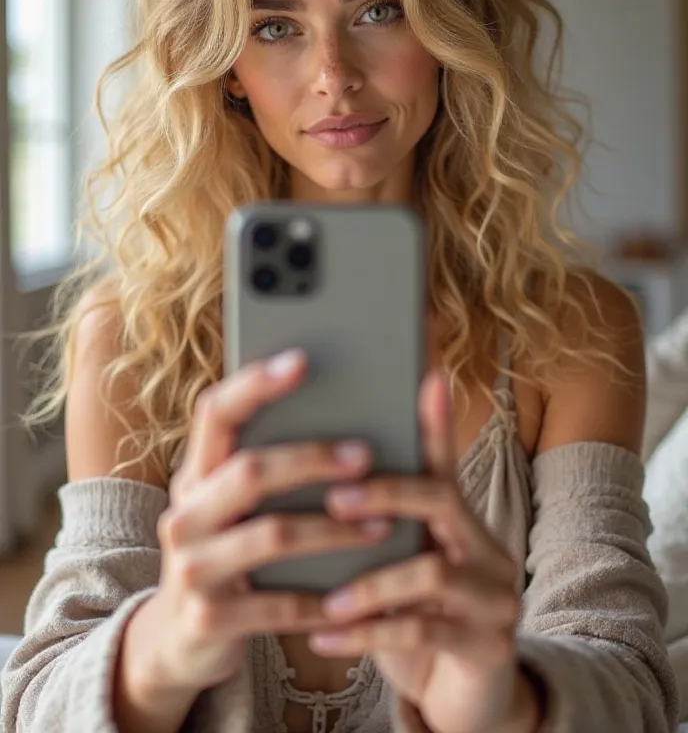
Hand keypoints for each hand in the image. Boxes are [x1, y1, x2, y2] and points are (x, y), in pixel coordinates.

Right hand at [153, 349, 390, 692]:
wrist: (179, 639)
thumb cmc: (227, 551)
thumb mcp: (230, 506)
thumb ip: (263, 463)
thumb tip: (339, 406)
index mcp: (194, 474)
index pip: (214, 413)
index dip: (255, 384)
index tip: (301, 361)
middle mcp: (184, 514)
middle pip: (251, 470)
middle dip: (312, 459)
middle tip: (364, 456)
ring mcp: (191, 568)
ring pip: (273, 535)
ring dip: (335, 529)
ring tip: (383, 524)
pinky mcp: (209, 618)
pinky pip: (280, 603)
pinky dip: (325, 598)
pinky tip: (359, 595)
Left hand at [310, 370, 538, 732]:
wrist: (458, 698)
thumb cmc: (415, 619)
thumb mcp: (396, 569)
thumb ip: (373, 530)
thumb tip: (316, 482)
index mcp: (460, 523)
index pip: (443, 461)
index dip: (434, 421)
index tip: (424, 377)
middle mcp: (488, 548)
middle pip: (441, 497)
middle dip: (386, 492)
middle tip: (335, 501)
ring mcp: (496, 597)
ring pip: (432, 570)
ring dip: (370, 583)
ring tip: (325, 599)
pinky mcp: (490, 646)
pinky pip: (424, 630)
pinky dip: (368, 634)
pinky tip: (324, 638)